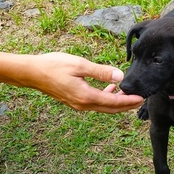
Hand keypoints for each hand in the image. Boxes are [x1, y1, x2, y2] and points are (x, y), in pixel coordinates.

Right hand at [27, 52, 143, 112]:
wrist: (32, 73)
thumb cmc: (53, 66)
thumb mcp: (79, 65)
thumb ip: (100, 71)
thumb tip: (119, 76)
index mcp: (86, 96)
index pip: (113, 103)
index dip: (129, 101)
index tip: (141, 99)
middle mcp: (83, 104)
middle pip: (110, 109)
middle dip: (126, 105)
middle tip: (140, 99)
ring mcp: (78, 104)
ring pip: (103, 107)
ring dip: (117, 102)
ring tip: (128, 94)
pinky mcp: (74, 101)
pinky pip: (95, 103)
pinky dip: (106, 99)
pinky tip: (110, 89)